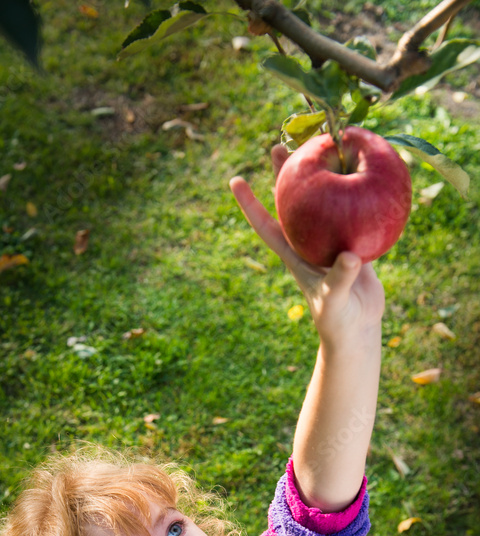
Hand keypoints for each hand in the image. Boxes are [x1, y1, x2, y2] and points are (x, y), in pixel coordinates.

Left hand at [229, 146, 384, 349]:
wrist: (357, 330)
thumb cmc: (337, 320)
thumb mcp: (335, 299)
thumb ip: (340, 279)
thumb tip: (349, 256)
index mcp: (294, 254)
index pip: (265, 225)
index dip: (249, 204)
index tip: (234, 179)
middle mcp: (307, 242)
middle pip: (291, 202)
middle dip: (284, 175)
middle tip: (279, 143)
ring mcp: (328, 241)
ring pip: (321, 200)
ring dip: (320, 174)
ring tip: (319, 145)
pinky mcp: (351, 241)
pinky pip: (351, 211)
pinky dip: (355, 193)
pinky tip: (362, 170)